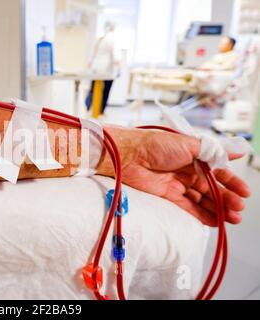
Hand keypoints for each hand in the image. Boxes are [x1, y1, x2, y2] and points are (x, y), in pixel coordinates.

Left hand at [105, 127, 249, 226]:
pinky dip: (202, 214)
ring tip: (232, 219)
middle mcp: (188, 171)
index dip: (231, 182)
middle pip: (212, 188)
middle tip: (239, 209)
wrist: (129, 156)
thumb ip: (213, 152)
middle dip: (227, 199)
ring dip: (218, 209)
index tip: (244, 193)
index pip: (218, 172)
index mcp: (195, 157)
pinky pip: (188, 207)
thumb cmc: (156, 145)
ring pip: (203, 199)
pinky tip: (216, 221)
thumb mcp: (189, 144)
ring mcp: (178, 184)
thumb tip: (237, 151)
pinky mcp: (168, 196)